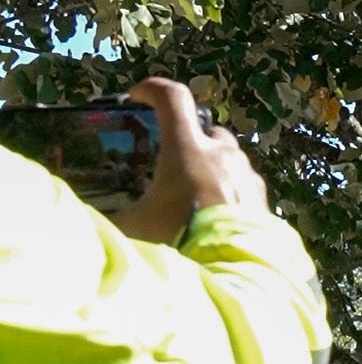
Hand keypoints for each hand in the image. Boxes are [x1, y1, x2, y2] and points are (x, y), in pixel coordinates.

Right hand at [109, 78, 265, 241]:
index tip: (138, 97)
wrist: (231, 273)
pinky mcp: (265, 201)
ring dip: (212, 166)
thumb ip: (115, 212)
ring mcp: (249, 177)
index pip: (172, 97)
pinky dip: (230, 191)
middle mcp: (223, 156)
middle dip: (189, 138)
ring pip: (230, 157)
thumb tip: (94, 216)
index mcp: (188, 149)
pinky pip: (246, 185)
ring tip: (194, 192)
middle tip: (171, 160)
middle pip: (207, 130)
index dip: (152, 89)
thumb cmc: (180, 241)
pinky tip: (216, 214)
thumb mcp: (135, 225)